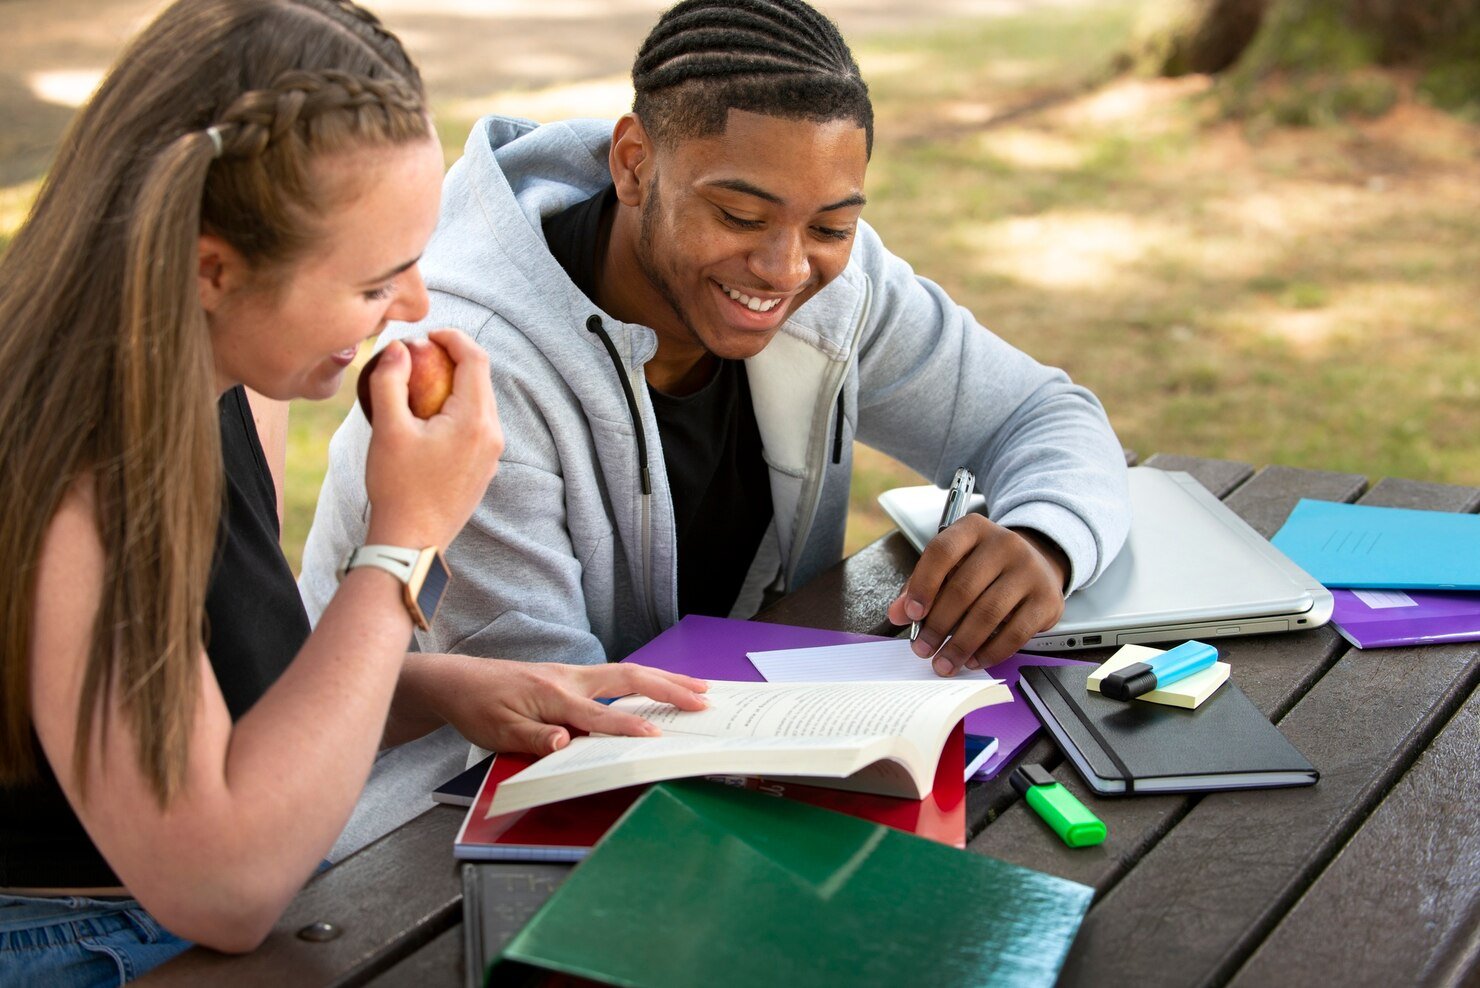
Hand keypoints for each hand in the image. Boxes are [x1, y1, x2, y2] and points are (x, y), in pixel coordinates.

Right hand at [363, 329, 502, 548]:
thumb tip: (397, 348)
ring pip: (480, 404)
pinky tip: (428, 419)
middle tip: (419, 356)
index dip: (453, 338)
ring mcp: (492, 455)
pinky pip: (477, 427)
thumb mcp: (387, 428)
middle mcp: (493, 435)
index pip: (476, 359)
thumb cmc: (397, 486)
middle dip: (453, 360)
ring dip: (454, 387)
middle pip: (481, 380)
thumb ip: (390, 381)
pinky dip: (457, 411)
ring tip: (419, 386)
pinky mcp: (484, 470)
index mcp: (475, 420)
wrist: (411, 542)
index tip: (426, 336)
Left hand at [429, 657, 709, 755]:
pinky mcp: (570, 677)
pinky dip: (645, 679)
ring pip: (627, 673)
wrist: (456, 680)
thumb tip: (564, 742)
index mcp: (552, 694)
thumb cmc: (477, 707)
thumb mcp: (497, 731)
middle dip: (668, 687)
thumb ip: (533, 738)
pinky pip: (616, 676)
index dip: (626, 725)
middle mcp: (569, 678)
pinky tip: (660, 686)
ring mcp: (572, 674)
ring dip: (664, 679)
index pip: (597, 714)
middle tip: (702, 698)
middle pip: (628, 677)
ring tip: (697, 687)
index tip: (657, 736)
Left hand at [886, 516, 1067, 675]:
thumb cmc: (986, 567)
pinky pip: (1015, 633)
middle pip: (963, 588)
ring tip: (945, 662)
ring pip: (988, 614)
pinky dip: (990, 652)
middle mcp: (1004, 544)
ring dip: (960, 645)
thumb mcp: (953, 564)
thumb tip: (898, 612)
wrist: (1039, 563)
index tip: (910, 613)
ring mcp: (1029, 571)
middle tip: (923, 649)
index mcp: (974, 529)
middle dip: (938, 625)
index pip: (942, 552)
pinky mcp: (1046, 600)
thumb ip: (922, 584)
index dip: (923, 584)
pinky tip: (974, 660)